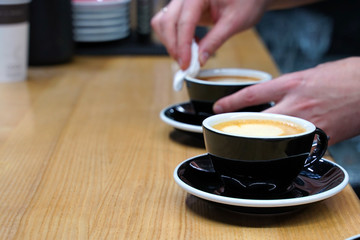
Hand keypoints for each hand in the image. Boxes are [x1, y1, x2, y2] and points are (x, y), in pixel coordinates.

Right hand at [151, 0, 269, 69]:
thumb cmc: (247, 0)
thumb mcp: (234, 22)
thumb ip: (214, 41)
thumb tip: (199, 60)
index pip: (184, 22)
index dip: (183, 46)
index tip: (186, 64)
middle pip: (167, 22)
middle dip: (174, 46)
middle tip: (186, 65)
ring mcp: (182, 1)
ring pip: (162, 23)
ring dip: (171, 42)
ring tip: (189, 54)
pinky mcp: (183, 8)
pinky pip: (168, 23)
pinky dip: (174, 38)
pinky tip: (190, 45)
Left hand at [213, 57, 359, 144]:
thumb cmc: (345, 76)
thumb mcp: (311, 74)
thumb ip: (289, 87)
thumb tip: (275, 97)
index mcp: (293, 83)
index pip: (253, 94)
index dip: (232, 102)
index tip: (218, 108)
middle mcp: (297, 104)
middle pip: (259, 121)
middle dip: (241, 129)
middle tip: (227, 134)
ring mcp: (309, 123)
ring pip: (276, 138)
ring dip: (262, 143)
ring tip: (249, 147)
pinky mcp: (322, 138)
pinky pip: (299, 148)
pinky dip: (289, 151)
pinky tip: (283, 153)